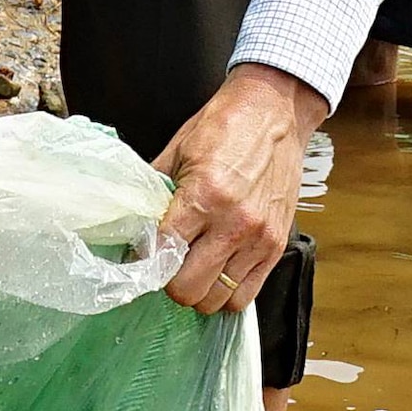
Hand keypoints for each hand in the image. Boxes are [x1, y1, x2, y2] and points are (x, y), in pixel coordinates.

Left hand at [152, 62, 327, 310]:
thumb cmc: (227, 126)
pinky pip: (247, 296)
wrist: (275, 111)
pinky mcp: (277, 246)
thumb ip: (156, 194)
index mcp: (203, 195)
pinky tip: (220, 273)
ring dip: (200, 291)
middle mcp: (233, 223)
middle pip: (187, 289)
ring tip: (195, 271)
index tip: (144, 256)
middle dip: (170, 282)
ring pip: (217, 299)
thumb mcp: (178, 151)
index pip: (162, 254)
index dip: (146, 260)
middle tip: (168, 265)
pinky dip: (228, 293)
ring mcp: (259, 238)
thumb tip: (134, 226)